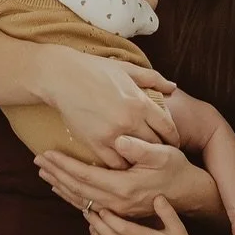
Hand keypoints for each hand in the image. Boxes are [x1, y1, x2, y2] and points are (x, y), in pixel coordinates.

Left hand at [36, 134, 204, 220]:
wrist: (189, 194)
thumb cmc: (176, 169)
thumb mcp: (163, 153)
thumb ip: (141, 148)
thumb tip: (118, 141)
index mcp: (124, 187)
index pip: (86, 176)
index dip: (64, 165)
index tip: (46, 154)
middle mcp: (117, 202)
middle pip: (78, 189)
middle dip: (56, 174)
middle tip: (37, 161)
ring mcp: (118, 209)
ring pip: (81, 199)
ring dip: (60, 185)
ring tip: (44, 173)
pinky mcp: (119, 211)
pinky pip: (89, 205)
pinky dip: (72, 195)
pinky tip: (62, 188)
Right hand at [41, 54, 179, 165]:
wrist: (62, 77)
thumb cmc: (94, 69)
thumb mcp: (127, 69)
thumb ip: (153, 78)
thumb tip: (173, 86)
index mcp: (140, 102)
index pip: (167, 127)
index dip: (173, 138)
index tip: (172, 142)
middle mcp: (130, 120)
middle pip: (155, 145)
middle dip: (159, 151)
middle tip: (159, 155)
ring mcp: (112, 133)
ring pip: (136, 157)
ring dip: (139, 161)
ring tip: (141, 162)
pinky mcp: (95, 143)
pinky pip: (114, 163)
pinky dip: (120, 165)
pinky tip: (120, 161)